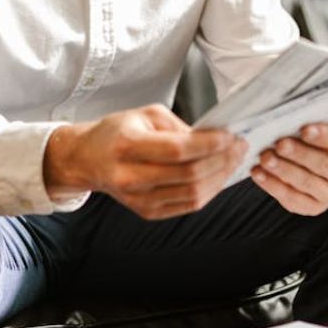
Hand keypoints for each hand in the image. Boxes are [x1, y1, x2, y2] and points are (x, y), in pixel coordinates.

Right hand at [44, 104, 247, 219]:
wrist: (89, 160)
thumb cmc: (118, 132)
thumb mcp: (145, 115)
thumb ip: (180, 127)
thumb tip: (214, 139)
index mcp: (127, 146)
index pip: (178, 150)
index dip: (209, 144)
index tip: (230, 135)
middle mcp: (130, 177)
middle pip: (189, 175)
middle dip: (222, 160)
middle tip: (239, 147)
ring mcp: (138, 199)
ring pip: (193, 195)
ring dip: (220, 178)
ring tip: (234, 161)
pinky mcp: (147, 212)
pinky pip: (188, 205)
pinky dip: (209, 191)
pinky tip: (219, 176)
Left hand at [250, 124, 327, 215]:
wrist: (315, 163)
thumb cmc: (316, 139)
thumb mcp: (321, 127)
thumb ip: (311, 122)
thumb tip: (288, 115)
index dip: (326, 136)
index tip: (303, 129)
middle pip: (327, 166)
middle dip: (300, 154)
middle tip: (279, 144)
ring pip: (308, 183)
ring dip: (284, 170)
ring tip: (265, 157)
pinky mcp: (314, 208)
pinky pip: (293, 199)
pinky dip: (273, 185)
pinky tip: (258, 173)